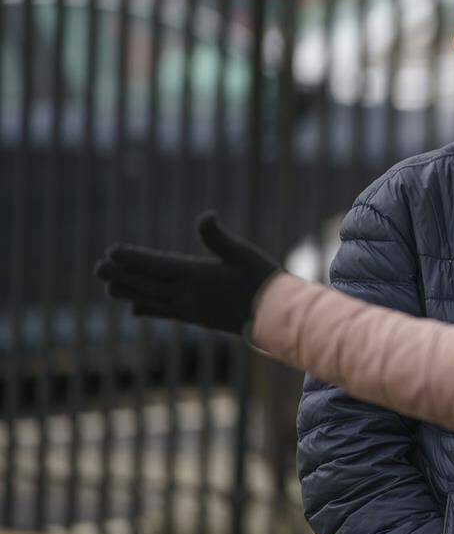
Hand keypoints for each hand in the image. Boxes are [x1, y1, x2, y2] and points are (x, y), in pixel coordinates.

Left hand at [95, 211, 280, 335]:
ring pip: (151, 300)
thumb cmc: (261, 280)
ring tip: (110, 288)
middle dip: (122, 275)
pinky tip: (136, 308)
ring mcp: (190, 309)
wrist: (273, 317)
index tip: (111, 252)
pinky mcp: (196, 318)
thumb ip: (219, 236)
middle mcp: (187, 294)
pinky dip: (146, 308)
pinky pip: (164, 313)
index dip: (132, 258)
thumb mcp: (243, 253)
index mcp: (196, 275)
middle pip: (146, 284)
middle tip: (99, 268)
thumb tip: (205, 215)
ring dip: (129, 292)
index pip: (156, 265)